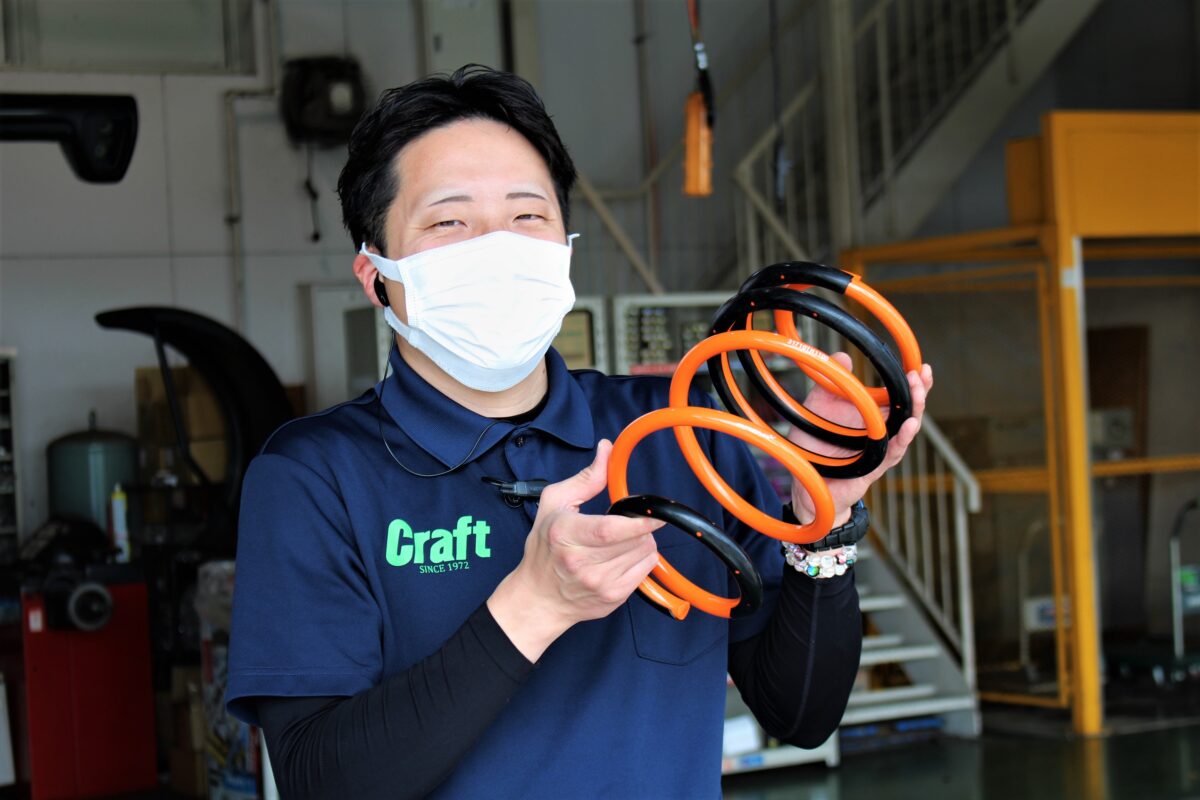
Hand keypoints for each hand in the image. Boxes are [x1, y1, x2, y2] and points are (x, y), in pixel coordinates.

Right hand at [488, 439, 661, 660]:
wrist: (538, 598)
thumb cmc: (545, 549)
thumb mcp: (554, 503)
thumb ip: (586, 478)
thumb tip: (607, 449)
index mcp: (565, 534)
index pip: (610, 529)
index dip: (638, 521)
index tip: (654, 512)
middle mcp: (581, 562)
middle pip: (634, 539)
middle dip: (641, 525)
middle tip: (628, 522)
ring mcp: (599, 583)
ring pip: (645, 552)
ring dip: (642, 540)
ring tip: (621, 540)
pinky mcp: (612, 598)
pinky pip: (646, 570)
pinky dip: (642, 558)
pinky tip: (623, 556)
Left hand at [788, 353, 932, 526]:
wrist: (806, 481)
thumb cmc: (815, 445)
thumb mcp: (818, 406)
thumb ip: (829, 382)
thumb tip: (843, 356)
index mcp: (873, 413)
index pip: (900, 394)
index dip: (913, 381)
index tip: (920, 365)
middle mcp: (882, 430)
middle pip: (910, 408)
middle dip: (919, 391)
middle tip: (921, 374)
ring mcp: (881, 448)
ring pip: (907, 428)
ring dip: (915, 410)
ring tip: (919, 392)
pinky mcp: (876, 466)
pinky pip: (893, 452)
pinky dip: (903, 438)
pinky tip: (910, 425)